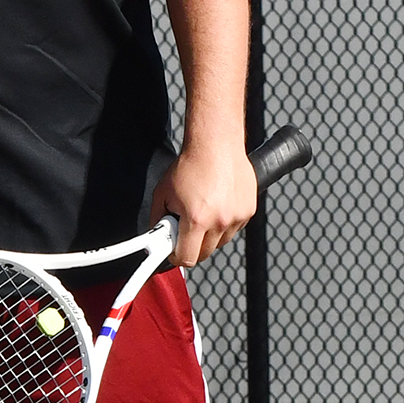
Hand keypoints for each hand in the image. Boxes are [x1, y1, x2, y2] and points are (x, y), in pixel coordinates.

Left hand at [150, 139, 256, 267]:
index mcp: (196, 219)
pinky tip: (218, 203)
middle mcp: (219, 221)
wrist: (216, 144)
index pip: (187, 258)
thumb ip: (157, 220)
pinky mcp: (248, 211)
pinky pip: (234, 228)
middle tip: (186, 225)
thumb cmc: (190, 164)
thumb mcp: (162, 193)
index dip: (176, 256)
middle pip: (204, 253)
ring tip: (203, 208)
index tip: (173, 250)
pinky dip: (225, 222)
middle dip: (192, 244)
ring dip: (210, 233)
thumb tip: (155, 237)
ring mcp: (236, 217)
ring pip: (220, 242)